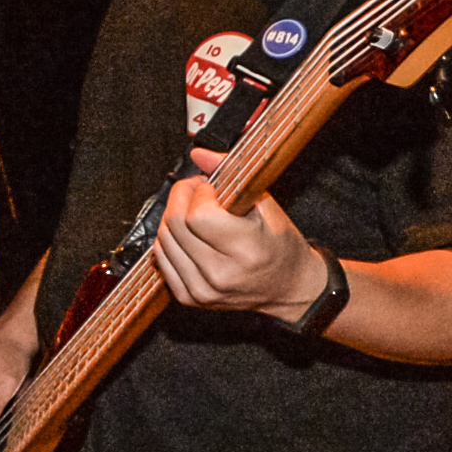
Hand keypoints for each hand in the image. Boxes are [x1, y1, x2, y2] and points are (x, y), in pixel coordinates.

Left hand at [150, 148, 322, 318]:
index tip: (211, 187)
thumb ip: (232, 176)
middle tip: (196, 191)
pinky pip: (161, 260)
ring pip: (163, 241)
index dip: (199, 193)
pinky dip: (169, 241)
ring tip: (195, 212)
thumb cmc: (281, 246)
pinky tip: (188, 235)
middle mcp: (221, 275)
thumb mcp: (267, 206)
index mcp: (246, 251)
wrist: (290, 288)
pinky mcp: (190, 297)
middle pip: (175, 226)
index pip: (198, 216)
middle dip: (181, 198)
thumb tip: (200, 154)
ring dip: (172, 218)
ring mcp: (202, 290)